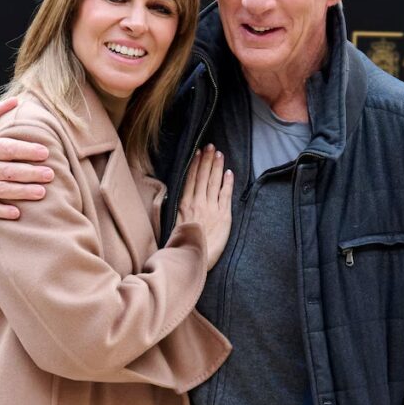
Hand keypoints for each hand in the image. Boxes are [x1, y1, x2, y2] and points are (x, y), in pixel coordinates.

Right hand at [0, 97, 53, 218]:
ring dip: (21, 192)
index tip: (45, 152)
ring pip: (0, 190)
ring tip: (42, 192)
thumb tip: (16, 99)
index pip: (7, 149)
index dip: (26, 150)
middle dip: (30, 173)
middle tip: (50, 174)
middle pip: (8, 171)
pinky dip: (0, 211)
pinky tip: (16, 213)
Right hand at [177, 144, 233, 268]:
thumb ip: (179, 210)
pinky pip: (226, 195)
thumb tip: (181, 199)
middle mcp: (197, 203)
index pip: (191, 179)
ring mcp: (211, 208)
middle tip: (210, 146)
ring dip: (216, 166)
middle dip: (207, 160)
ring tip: (218, 153)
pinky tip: (229, 172)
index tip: (198, 152)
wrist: (193, 258)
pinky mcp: (223, 216)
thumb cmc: (182, 245)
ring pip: (214, 182)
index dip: (195, 164)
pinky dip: (227, 183)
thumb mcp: (174, 225)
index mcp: (184, 204)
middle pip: (202, 176)